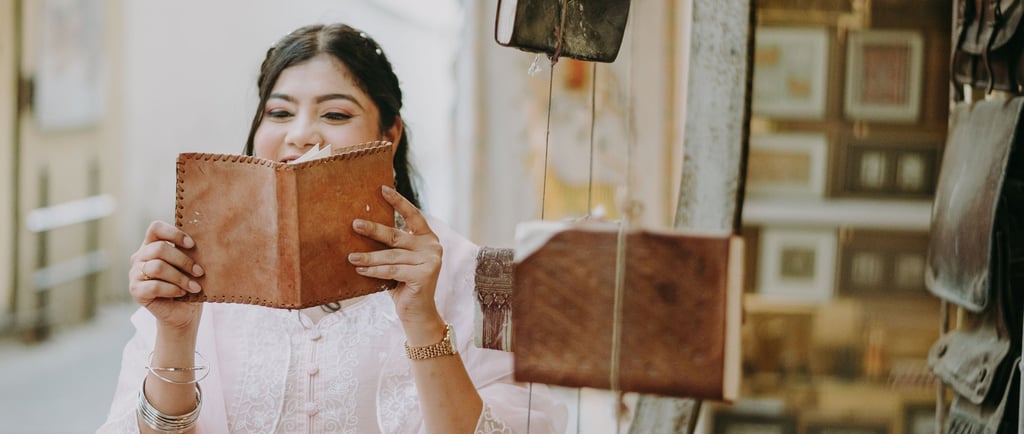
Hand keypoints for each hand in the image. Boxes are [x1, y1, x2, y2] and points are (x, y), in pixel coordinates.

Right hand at [129, 221, 204, 330]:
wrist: (182, 312)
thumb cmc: (188, 285)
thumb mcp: (190, 266)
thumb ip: (190, 253)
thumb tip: (205, 242)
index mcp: (152, 245)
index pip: (155, 228)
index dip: (173, 233)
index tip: (192, 245)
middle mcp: (140, 257)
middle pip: (158, 248)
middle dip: (183, 260)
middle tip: (200, 272)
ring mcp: (135, 274)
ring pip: (157, 267)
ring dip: (180, 277)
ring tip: (195, 286)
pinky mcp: (135, 290)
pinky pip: (154, 286)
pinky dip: (172, 289)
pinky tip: (182, 293)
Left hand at [349, 185, 442, 327]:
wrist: (418, 314)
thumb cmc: (403, 285)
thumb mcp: (399, 262)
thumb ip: (392, 248)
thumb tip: (362, 228)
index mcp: (427, 239)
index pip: (413, 215)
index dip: (399, 202)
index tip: (382, 189)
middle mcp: (432, 246)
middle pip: (397, 236)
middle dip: (374, 230)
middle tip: (355, 224)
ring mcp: (431, 260)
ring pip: (392, 256)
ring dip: (368, 256)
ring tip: (351, 257)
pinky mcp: (425, 274)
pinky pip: (393, 270)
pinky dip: (374, 270)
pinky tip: (360, 269)